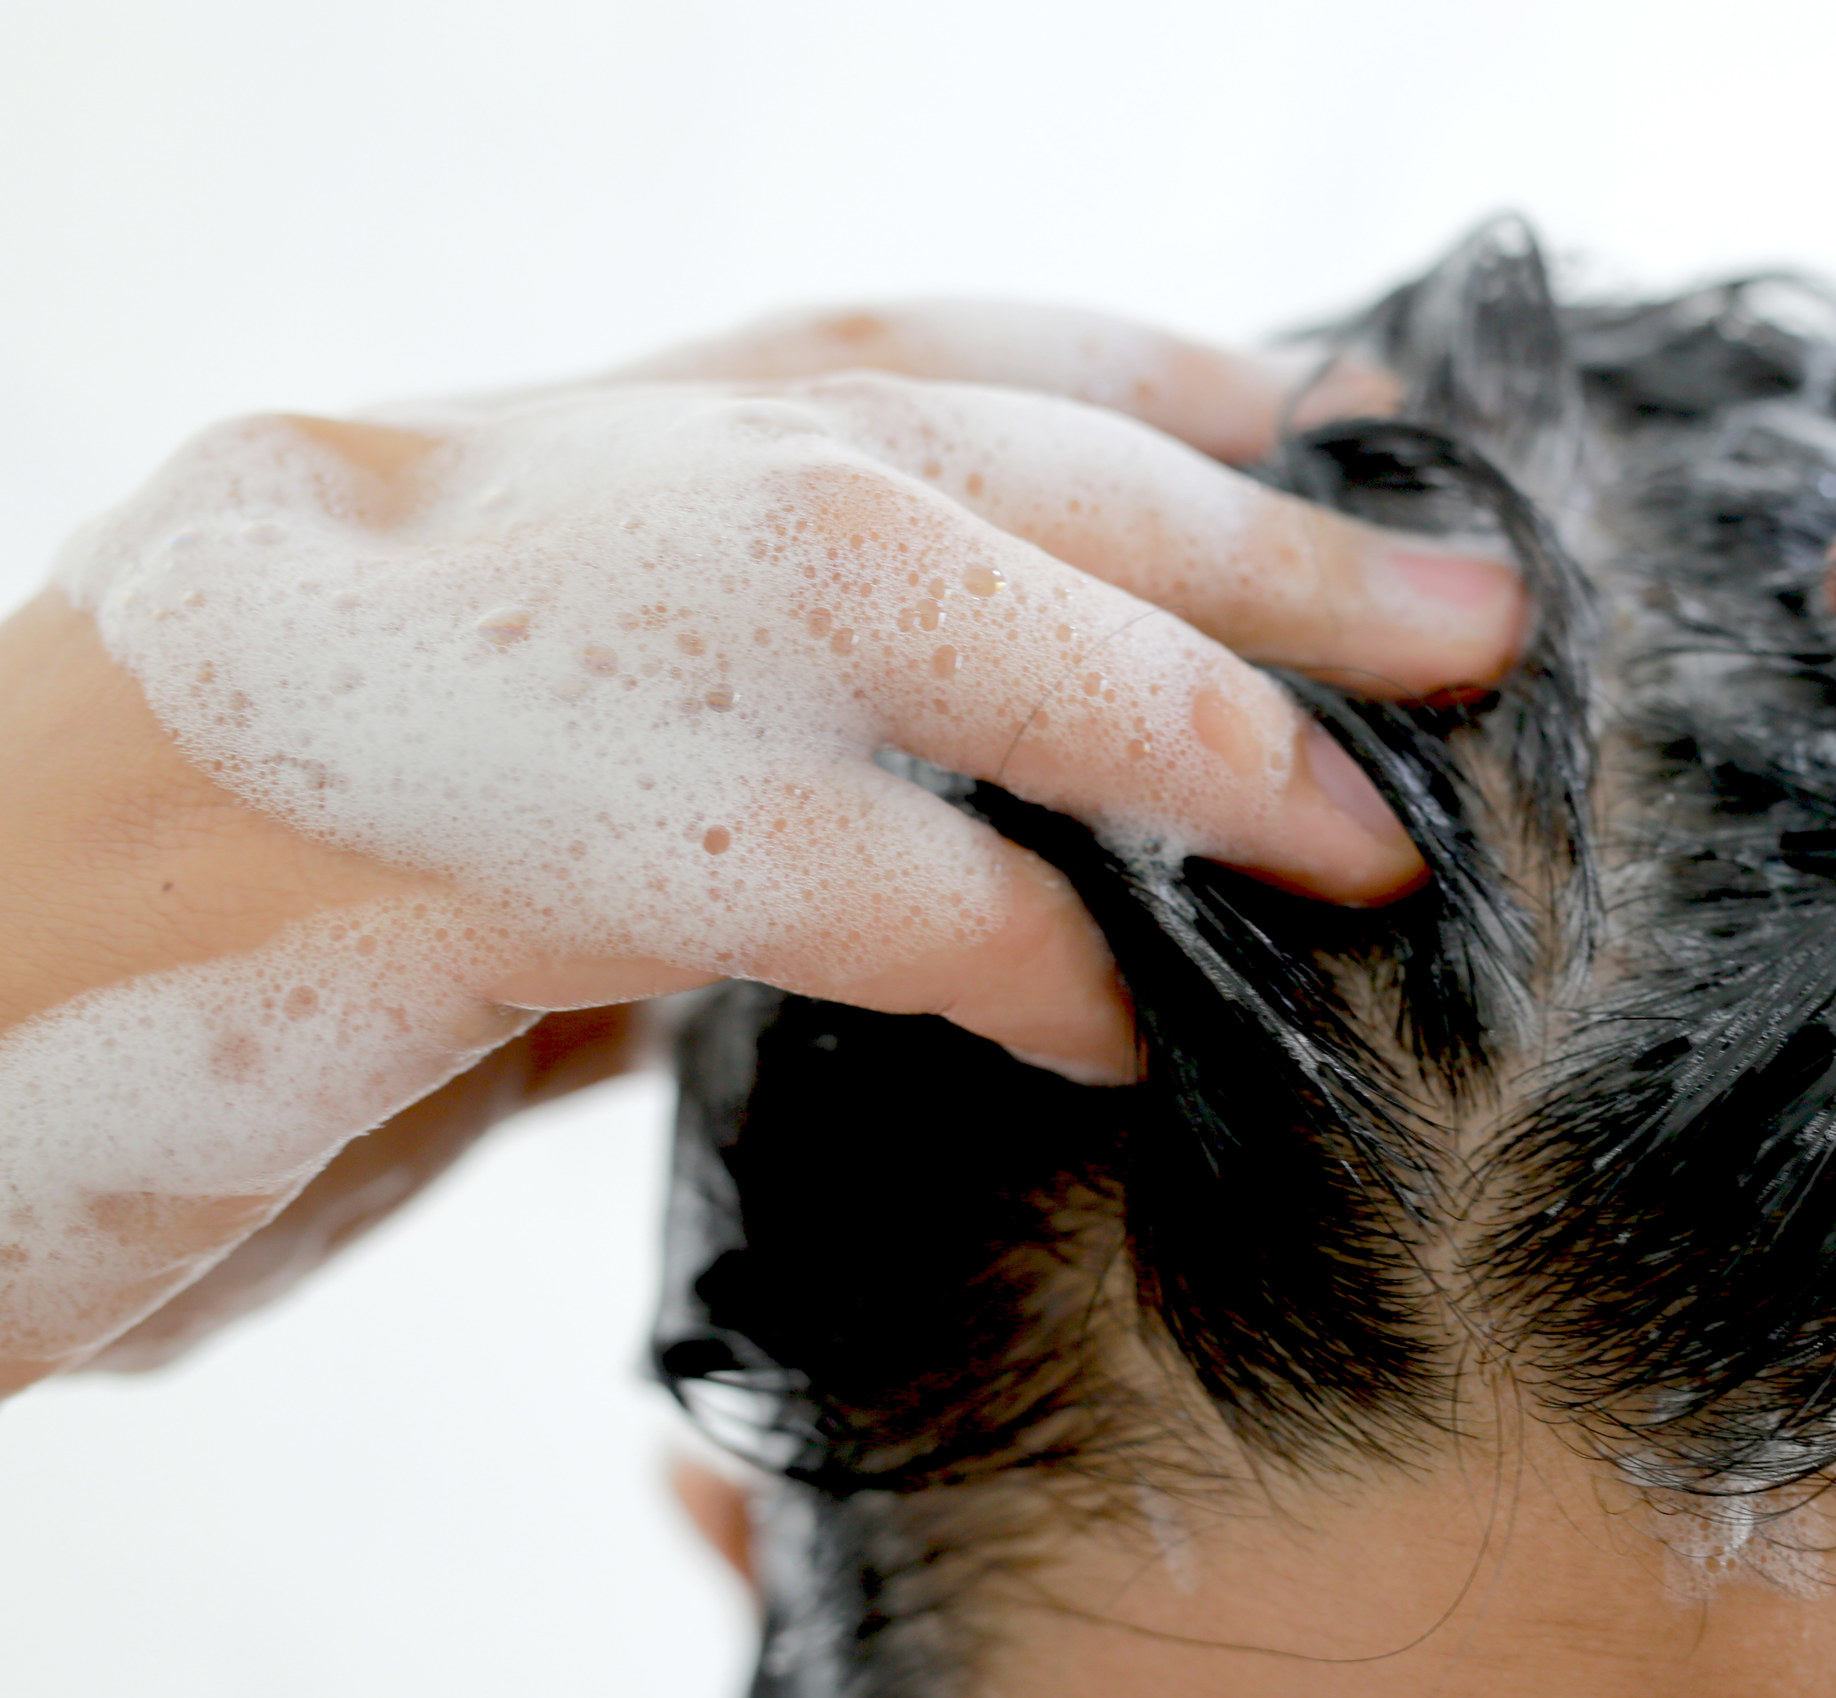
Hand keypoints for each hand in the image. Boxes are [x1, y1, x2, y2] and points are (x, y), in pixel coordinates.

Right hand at [1, 301, 1519, 1378]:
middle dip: (1254, 524)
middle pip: (964, 448)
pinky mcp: (456, 842)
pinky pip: (825, 866)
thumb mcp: (469, 802)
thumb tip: (943, 858)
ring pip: (924, 593)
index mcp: (524, 449)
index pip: (888, 346)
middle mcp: (516, 482)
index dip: (1139, 367)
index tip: (1338, 401)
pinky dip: (1002, 950)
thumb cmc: (161, 947)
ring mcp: (482, 634)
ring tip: (1370, 831)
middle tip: (1485, 609)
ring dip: (1180, 708)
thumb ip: (693, 775)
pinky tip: (1110, 1023)